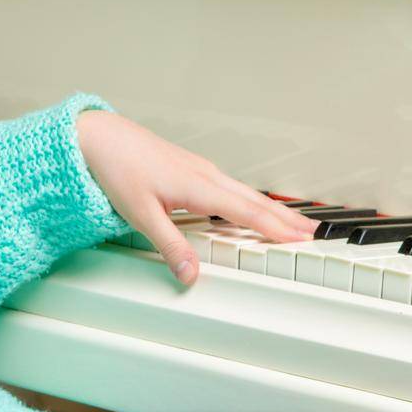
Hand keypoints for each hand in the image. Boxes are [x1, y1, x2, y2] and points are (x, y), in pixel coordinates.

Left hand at [76, 110, 318, 284]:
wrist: (100, 136)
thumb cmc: (118, 168)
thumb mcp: (141, 215)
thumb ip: (170, 246)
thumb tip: (191, 275)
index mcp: (199, 186)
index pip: (247, 212)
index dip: (276, 227)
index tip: (300, 238)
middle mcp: (205, 174)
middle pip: (254, 200)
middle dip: (284, 217)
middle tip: (311, 232)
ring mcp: (199, 168)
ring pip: (243, 191)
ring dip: (269, 207)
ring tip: (289, 221)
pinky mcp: (190, 167)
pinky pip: (230, 186)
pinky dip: (248, 199)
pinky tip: (247, 206)